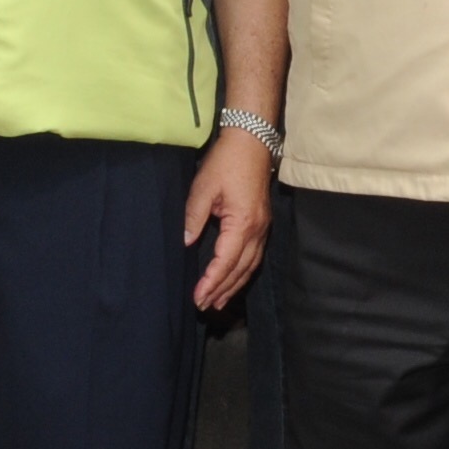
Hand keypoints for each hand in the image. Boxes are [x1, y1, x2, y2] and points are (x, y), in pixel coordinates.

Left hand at [186, 122, 273, 309]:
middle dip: (222, 289)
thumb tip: (185, 242)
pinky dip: (244, 271)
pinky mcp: (263, 223)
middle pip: (240, 269)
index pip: (225, 261)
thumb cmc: (226, 162)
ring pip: (251, 265)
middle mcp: (257, 230)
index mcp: (242, 223)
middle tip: (204, 306)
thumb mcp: (203, 188)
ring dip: (235, 285)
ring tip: (219, 301)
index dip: (211, 282)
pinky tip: (235, 278)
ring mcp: (263, 227)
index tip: (198, 297)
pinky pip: (255, 256)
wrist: (251, 142)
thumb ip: (193, 218)